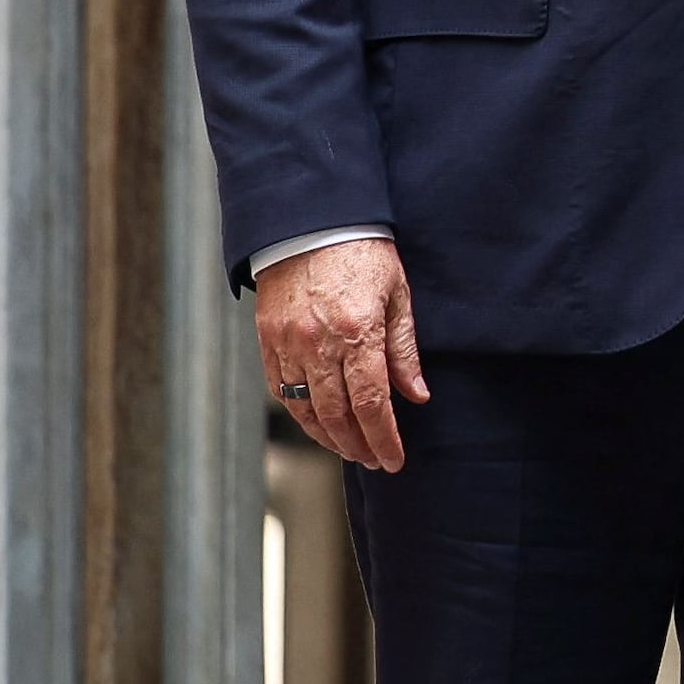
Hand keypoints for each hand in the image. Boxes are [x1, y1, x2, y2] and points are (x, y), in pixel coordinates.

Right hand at [256, 238, 427, 473]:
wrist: (311, 223)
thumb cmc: (364, 254)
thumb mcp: (398, 296)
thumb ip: (405, 350)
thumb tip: (416, 395)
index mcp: (358, 333)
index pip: (371, 403)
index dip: (383, 438)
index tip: (394, 460)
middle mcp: (318, 344)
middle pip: (336, 414)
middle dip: (357, 445)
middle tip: (375, 461)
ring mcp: (287, 343)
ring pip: (305, 408)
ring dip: (328, 437)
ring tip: (350, 450)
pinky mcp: (267, 339)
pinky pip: (281, 388)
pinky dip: (300, 413)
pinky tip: (317, 424)